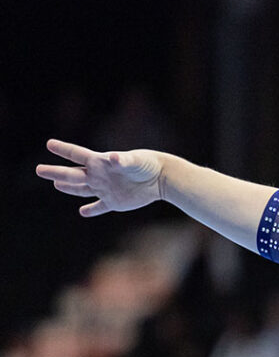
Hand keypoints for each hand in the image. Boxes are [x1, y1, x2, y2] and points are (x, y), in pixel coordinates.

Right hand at [36, 139, 163, 216]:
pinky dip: (92, 210)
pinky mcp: (116, 202)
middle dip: (56, 173)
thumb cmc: (147, 165)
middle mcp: (99, 175)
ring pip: (83, 189)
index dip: (63, 149)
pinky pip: (100, 207)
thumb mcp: (134, 161)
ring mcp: (106, 189)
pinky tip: (83, 212)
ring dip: (69, 188)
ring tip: (57, 184)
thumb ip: (123, 160)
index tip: (49, 144)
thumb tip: (114, 158)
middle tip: (39, 170)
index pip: (77, 155)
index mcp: (100, 162)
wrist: (161, 178)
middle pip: (73, 174)